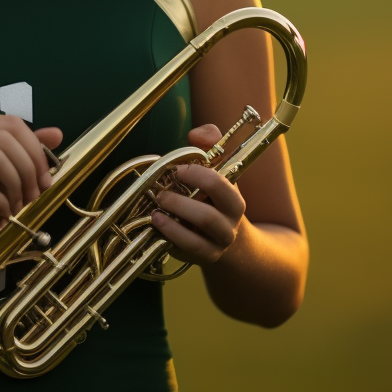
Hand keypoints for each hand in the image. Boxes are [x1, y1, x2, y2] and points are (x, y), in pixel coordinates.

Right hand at [0, 112, 62, 251]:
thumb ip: (20, 149)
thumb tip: (56, 133)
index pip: (13, 123)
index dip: (37, 149)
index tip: (45, 177)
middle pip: (8, 138)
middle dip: (32, 168)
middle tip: (36, 193)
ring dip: (18, 186)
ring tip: (19, 204)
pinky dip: (2, 203)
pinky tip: (3, 215)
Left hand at [149, 123, 245, 266]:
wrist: (234, 243)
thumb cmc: (215, 200)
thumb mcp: (216, 172)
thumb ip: (209, 145)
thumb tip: (197, 134)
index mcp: (233, 198)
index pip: (220, 185)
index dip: (197, 175)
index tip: (178, 169)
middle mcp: (229, 222)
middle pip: (208, 217)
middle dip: (180, 203)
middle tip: (161, 192)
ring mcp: (218, 242)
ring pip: (197, 238)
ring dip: (173, 221)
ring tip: (156, 209)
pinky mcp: (206, 257)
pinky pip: (189, 248)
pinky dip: (172, 235)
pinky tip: (157, 224)